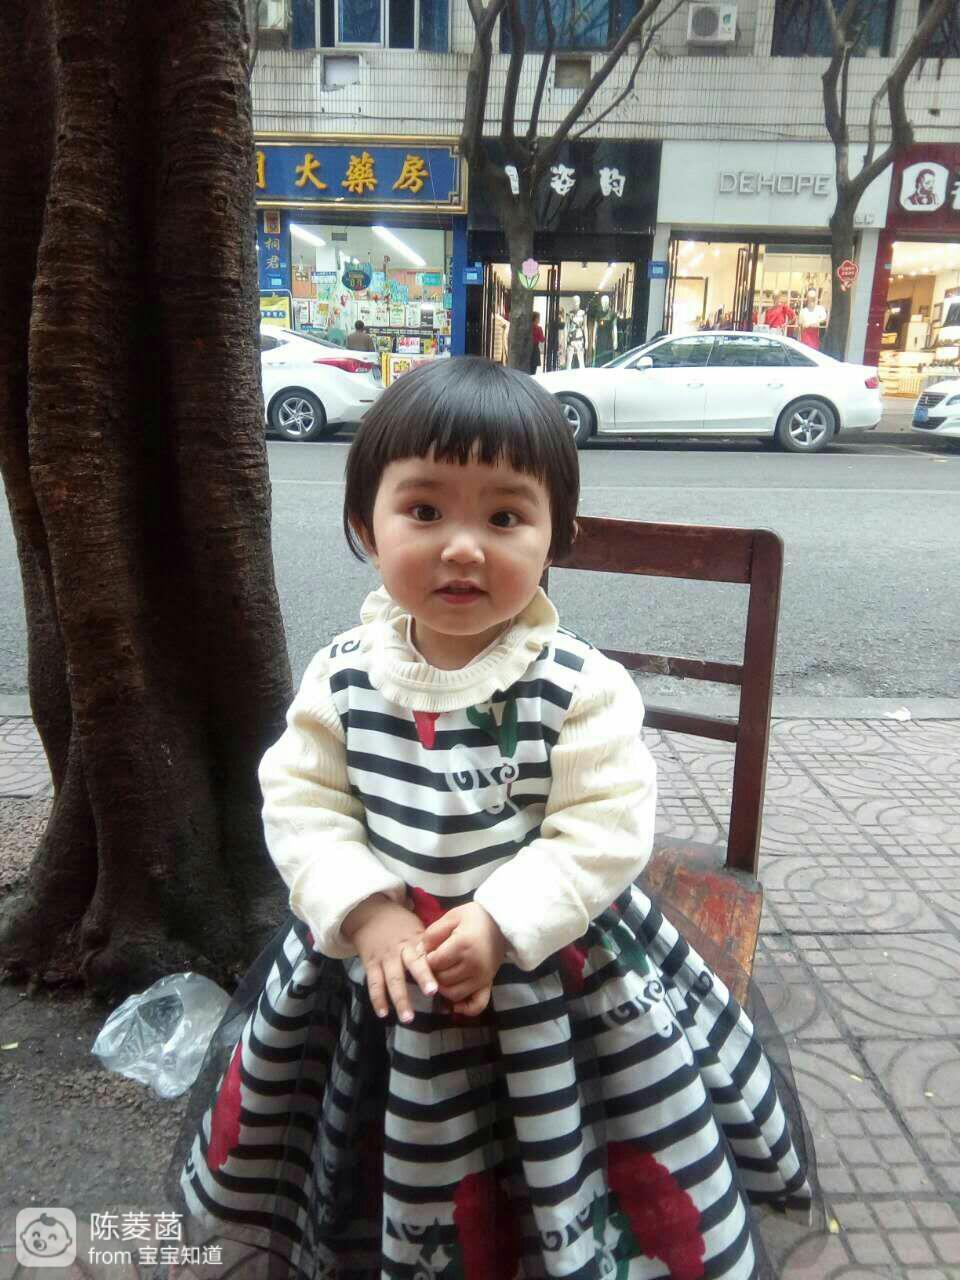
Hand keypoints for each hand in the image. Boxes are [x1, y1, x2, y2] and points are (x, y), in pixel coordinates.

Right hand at [342, 894, 436, 1023]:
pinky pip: (374, 984)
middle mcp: (401, 950)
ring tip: (408, 1018)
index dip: (435, 966)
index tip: (445, 977)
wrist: (369, 914)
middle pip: (413, 964)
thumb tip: (451, 965)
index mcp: (415, 942)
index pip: (427, 954)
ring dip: (400, 999)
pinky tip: (383, 1014)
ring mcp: (385, 958)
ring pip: (392, 979)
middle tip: (432, 993)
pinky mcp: (371, 964)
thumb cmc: (400, 925)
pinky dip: (378, 999)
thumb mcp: (416, 929)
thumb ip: (429, 947)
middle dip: (422, 978)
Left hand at [422, 903, 506, 1015]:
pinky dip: (464, 1008)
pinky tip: (455, 1004)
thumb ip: (433, 933)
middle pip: (442, 979)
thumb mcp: (452, 916)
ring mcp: (482, 977)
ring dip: (443, 988)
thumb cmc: (474, 917)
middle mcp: (473, 964)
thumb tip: (419, 952)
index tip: (427, 952)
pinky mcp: (488, 984)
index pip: (434, 963)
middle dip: (433, 973)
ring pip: (453, 994)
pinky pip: (476, 1005)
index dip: (426, 959)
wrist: (502, 923)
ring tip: (442, 976)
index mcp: (462, 945)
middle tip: (434, 964)